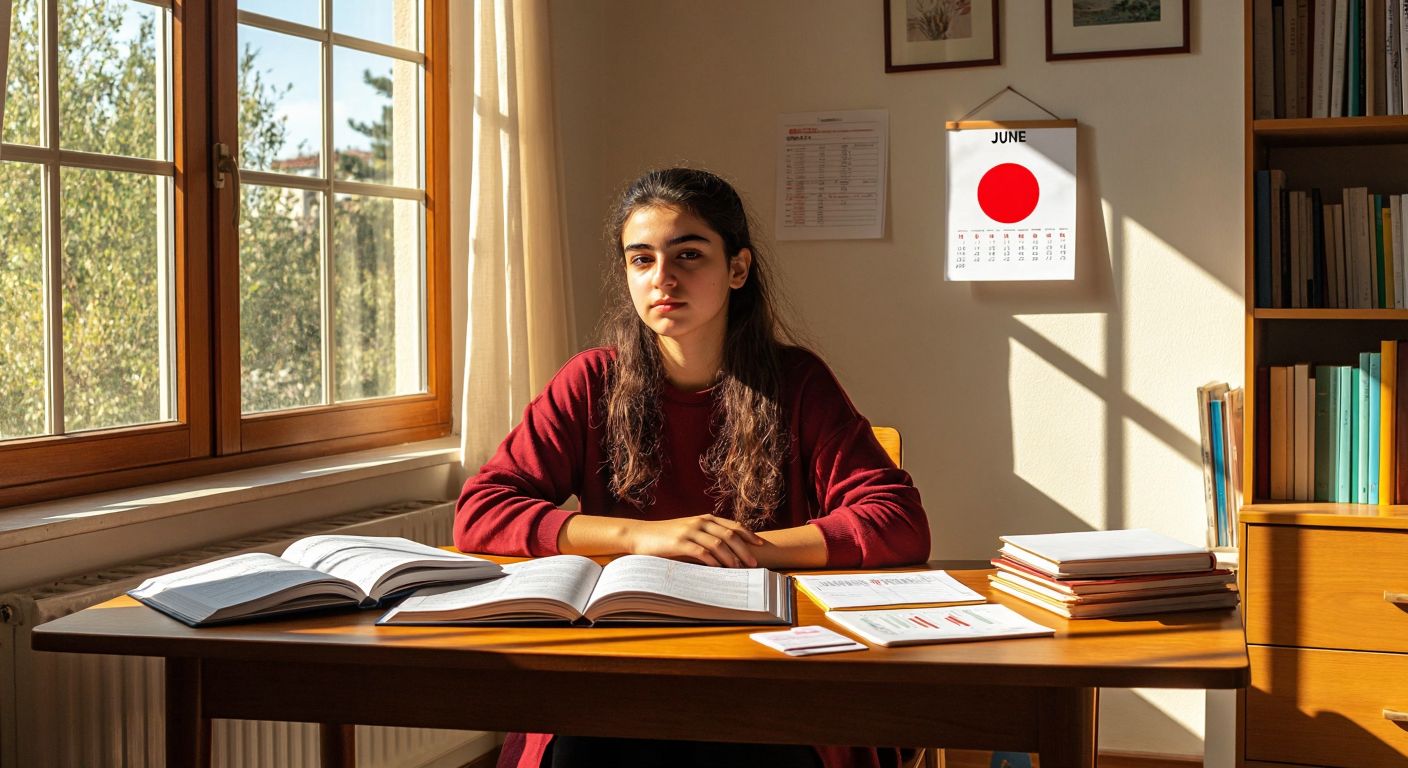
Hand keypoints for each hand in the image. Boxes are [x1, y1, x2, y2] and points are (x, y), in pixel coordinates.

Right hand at [626, 514, 767, 567]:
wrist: (640, 535)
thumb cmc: (666, 537)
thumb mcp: (689, 532)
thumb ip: (706, 537)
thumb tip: (726, 551)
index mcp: (704, 519)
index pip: (733, 525)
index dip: (748, 534)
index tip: (760, 544)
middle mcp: (700, 522)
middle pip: (730, 534)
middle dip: (745, 549)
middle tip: (754, 563)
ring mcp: (690, 531)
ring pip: (718, 543)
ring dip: (731, 557)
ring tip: (740, 569)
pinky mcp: (679, 542)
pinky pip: (701, 551)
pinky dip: (713, 560)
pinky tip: (719, 569)